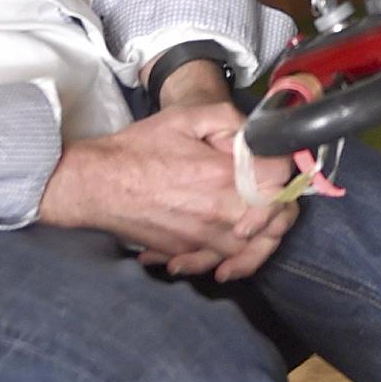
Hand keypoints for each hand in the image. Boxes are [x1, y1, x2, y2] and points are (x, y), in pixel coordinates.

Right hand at [38, 104, 297, 280]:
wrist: (96, 184)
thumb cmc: (139, 149)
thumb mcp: (186, 117)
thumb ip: (230, 120)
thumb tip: (257, 137)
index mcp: (225, 176)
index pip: (280, 181)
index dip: (284, 170)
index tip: (273, 164)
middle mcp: (221, 213)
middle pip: (277, 223)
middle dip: (280, 208)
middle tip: (272, 195)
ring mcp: (205, 238)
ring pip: (254, 251)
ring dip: (261, 240)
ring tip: (255, 225)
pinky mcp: (188, 253)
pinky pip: (221, 264)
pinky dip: (230, 261)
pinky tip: (225, 251)